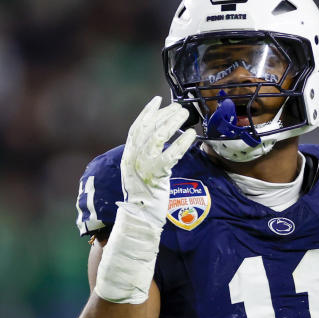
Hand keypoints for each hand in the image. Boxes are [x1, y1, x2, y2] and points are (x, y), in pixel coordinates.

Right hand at [119, 96, 195, 228]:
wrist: (140, 217)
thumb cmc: (145, 195)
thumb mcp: (140, 171)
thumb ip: (145, 154)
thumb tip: (160, 134)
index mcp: (128, 156)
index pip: (136, 128)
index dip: (147, 112)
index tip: (158, 100)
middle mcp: (132, 158)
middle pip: (148, 128)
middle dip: (164, 114)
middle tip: (179, 108)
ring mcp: (143, 166)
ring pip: (156, 137)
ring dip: (172, 122)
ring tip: (185, 115)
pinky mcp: (156, 176)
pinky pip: (170, 155)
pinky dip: (181, 143)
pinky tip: (190, 135)